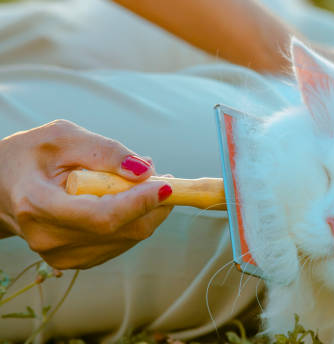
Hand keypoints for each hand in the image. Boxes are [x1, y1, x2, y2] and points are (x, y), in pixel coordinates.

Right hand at [0, 120, 172, 268]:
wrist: (2, 187)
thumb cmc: (31, 156)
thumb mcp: (63, 137)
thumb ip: (105, 151)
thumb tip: (146, 169)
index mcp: (38, 205)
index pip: (102, 217)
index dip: (140, 202)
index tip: (166, 183)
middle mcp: (49, 239)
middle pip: (122, 231)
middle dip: (153, 205)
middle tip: (163, 178)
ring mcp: (60, 256)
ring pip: (127, 238)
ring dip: (146, 211)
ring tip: (138, 183)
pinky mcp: (73, 262)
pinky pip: (120, 242)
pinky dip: (133, 221)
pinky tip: (123, 200)